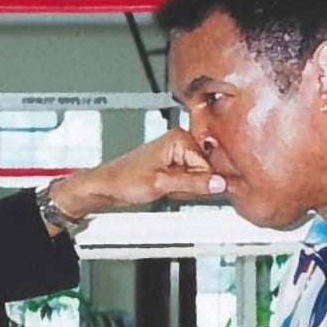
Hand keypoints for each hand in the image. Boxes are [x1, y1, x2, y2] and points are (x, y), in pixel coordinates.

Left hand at [52, 128, 226, 219]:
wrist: (107, 186)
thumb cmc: (124, 180)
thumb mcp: (162, 184)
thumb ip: (193, 183)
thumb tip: (220, 183)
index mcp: (179, 138)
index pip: (210, 164)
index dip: (202, 181)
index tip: (190, 188)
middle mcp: (181, 141)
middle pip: (206, 169)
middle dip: (193, 184)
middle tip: (172, 188)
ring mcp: (178, 152)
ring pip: (199, 177)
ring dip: (187, 188)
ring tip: (167, 187)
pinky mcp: (175, 163)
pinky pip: (190, 179)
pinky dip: (182, 188)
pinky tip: (168, 188)